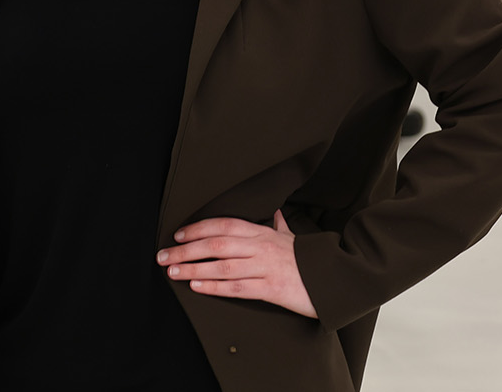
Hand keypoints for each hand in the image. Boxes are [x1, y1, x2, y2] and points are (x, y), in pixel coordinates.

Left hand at [156, 210, 316, 318]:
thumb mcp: (293, 238)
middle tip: (162, 256)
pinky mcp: (272, 289)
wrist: (338, 279)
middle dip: (185, 250)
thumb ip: (279, 226)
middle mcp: (260, 247)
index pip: (222, 225)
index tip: (176, 235)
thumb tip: (274, 212)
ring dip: (194, 269)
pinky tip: (198, 287)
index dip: (197, 228)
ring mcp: (266, 268)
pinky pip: (238, 287)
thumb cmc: (311, 260)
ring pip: (222, 266)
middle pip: (215, 244)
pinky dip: (215, 287)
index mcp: (262, 233)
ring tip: (173, 272)